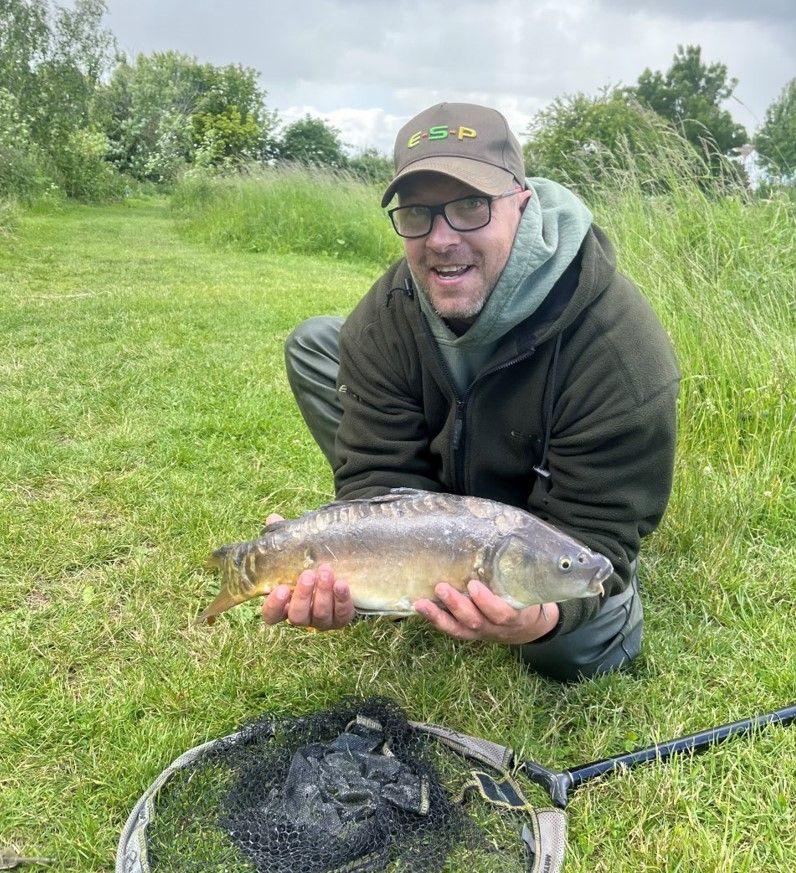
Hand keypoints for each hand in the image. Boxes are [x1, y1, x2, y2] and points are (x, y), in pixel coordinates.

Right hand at [261, 516, 355, 630]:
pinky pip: (342, 613)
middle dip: (303, 596)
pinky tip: (342, 583)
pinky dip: (342, 598)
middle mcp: (303, 616)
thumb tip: (273, 518)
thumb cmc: (312, 563)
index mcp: (285, 604)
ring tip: (326, 571)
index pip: (271, 614)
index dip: (274, 605)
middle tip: (308, 574)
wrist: (343, 571)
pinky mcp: (342, 618)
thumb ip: (285, 540)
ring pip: (320, 615)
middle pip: (297, 616)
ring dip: (323, 594)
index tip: (282, 588)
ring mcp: (323, 620)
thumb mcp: (298, 552)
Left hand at [413, 580, 558, 643]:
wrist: (526, 627)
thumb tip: (507, 537)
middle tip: (442, 587)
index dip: (486, 602)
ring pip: (459, 628)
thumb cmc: (524, 598)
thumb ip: (518, 573)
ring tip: (422, 603)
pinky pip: (451, 629)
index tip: (474, 585)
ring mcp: (479, 632)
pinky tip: (420, 607)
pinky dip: (435, 620)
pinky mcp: (467, 632)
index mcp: (515, 616)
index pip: (501, 614)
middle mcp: (495, 627)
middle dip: (457, 605)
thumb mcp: (527, 589)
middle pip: (475, 621)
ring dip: (439, 616)